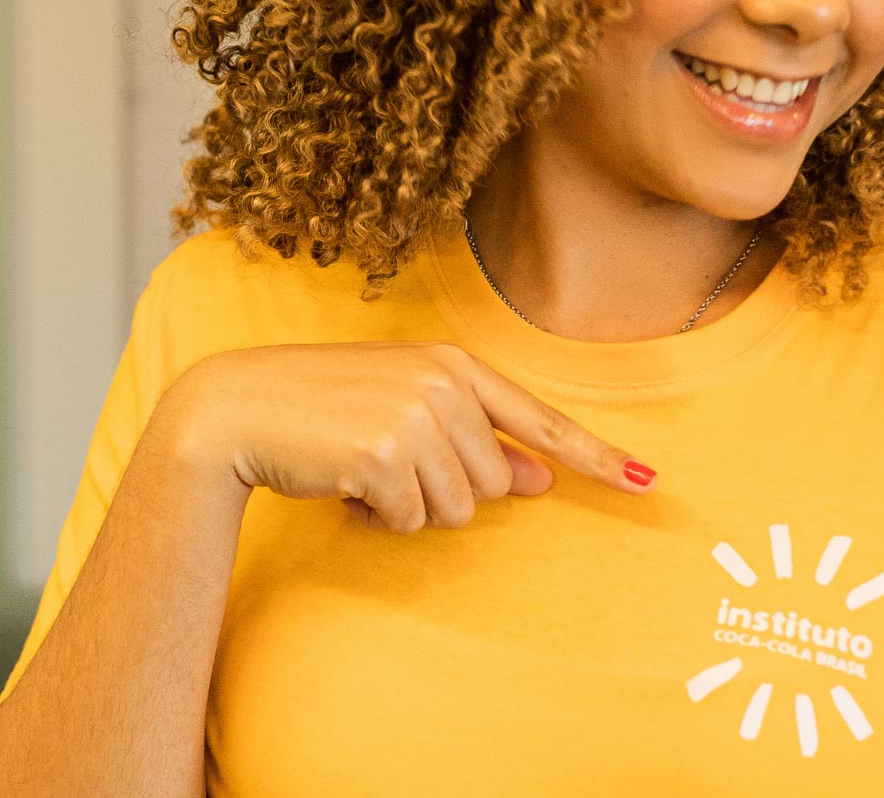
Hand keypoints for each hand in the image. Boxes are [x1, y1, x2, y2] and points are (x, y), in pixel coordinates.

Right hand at [166, 340, 655, 531]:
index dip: (595, 455)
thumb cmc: (322, 410)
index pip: (539, 418)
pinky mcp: (385, 455)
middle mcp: (444, 382)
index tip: (647, 481)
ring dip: (409, 507)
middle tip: (385, 464)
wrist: (236, 408)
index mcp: (455, 363)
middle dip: (445, 490)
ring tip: (361, 471)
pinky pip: (412, 519)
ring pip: (456, 507)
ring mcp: (417, 416)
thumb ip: (474, 439)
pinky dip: (379, 517)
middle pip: (493, 482)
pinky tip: (343, 485)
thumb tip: (537, 480)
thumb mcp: (404, 410)